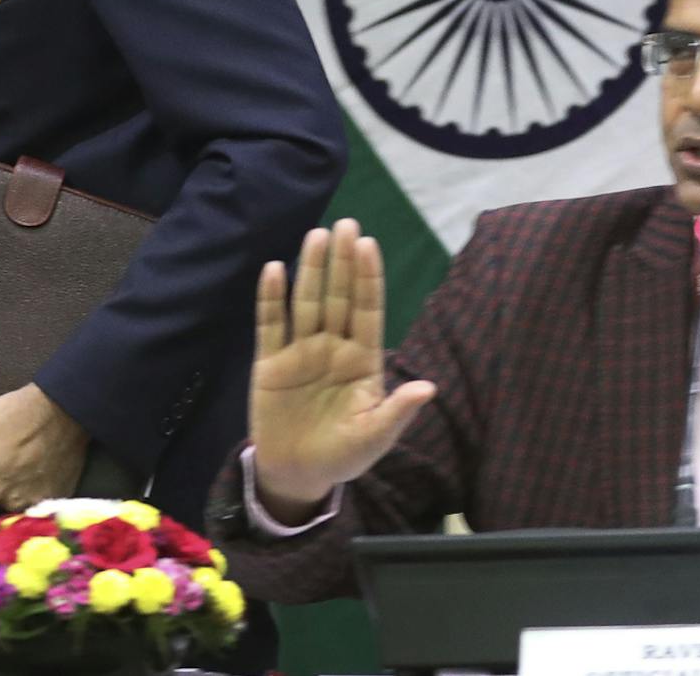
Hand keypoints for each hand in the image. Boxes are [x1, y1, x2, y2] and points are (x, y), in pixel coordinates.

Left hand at [0, 382, 88, 511]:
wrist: (58, 411)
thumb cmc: (8, 412)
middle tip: (6, 455)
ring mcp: (17, 502)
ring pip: (6, 500)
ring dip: (11, 487)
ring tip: (25, 463)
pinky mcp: (42, 503)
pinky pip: (31, 504)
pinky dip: (33, 492)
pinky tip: (39, 473)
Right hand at [249, 219, 436, 523]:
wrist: (297, 474)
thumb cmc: (344, 455)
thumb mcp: (374, 437)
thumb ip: (397, 411)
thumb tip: (429, 388)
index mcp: (362, 360)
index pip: (367, 311)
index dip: (367, 278)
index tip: (369, 245)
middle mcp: (333, 348)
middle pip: (338, 297)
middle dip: (342, 262)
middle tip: (346, 224)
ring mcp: (301, 352)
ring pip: (307, 302)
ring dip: (311, 270)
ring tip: (316, 236)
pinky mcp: (270, 363)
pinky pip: (270, 325)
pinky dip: (271, 298)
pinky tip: (274, 270)